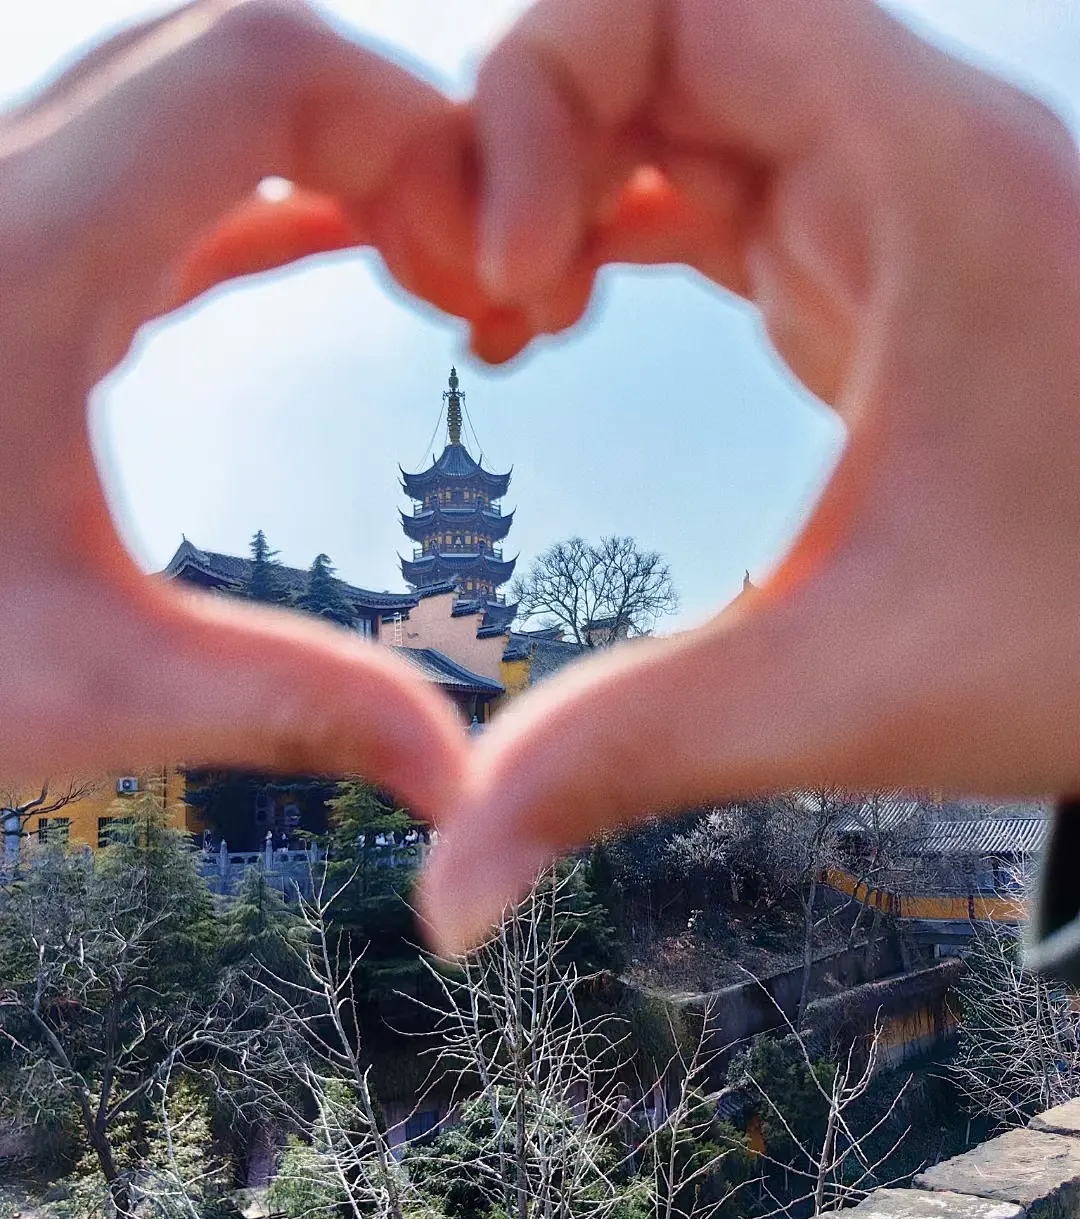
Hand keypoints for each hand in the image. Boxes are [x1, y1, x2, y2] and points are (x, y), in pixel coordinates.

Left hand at [0, 0, 523, 818]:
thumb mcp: (79, 687)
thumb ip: (288, 708)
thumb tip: (464, 782)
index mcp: (22, 253)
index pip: (263, 71)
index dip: (414, 135)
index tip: (480, 269)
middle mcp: (3, 192)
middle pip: (242, 52)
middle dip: (392, 139)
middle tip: (469, 276)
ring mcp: (2, 213)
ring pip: (199, 96)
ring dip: (333, 160)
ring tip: (430, 276)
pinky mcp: (9, 258)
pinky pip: (160, 169)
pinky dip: (269, 194)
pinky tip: (338, 255)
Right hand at [421, 0, 1079, 951]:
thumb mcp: (847, 690)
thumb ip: (626, 762)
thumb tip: (449, 898)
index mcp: (927, 183)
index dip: (542, 88)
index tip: (507, 270)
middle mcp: (914, 154)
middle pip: (658, 24)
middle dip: (527, 137)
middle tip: (479, 295)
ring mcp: (894, 202)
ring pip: (678, 94)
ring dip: (562, 180)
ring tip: (508, 318)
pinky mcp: (874, 266)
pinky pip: (711, 180)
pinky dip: (612, 224)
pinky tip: (559, 320)